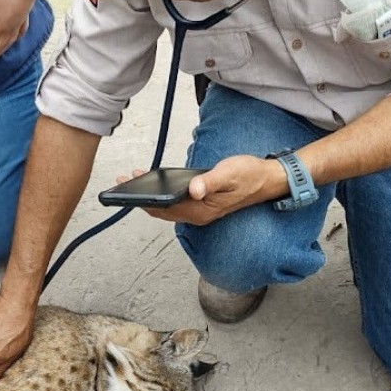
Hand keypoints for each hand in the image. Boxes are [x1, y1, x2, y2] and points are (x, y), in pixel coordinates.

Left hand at [120, 156, 286, 225]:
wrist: (268, 179)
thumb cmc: (249, 175)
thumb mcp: (229, 174)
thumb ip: (210, 182)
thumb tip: (192, 189)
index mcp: (201, 211)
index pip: (165, 209)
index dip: (145, 200)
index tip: (128, 189)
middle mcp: (198, 215)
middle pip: (162, 210)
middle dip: (141, 197)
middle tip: (123, 181)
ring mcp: (200, 211)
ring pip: (168, 207)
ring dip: (151, 195)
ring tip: (134, 179)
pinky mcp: (202, 204)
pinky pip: (176, 202)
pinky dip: (163, 194)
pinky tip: (156, 183)